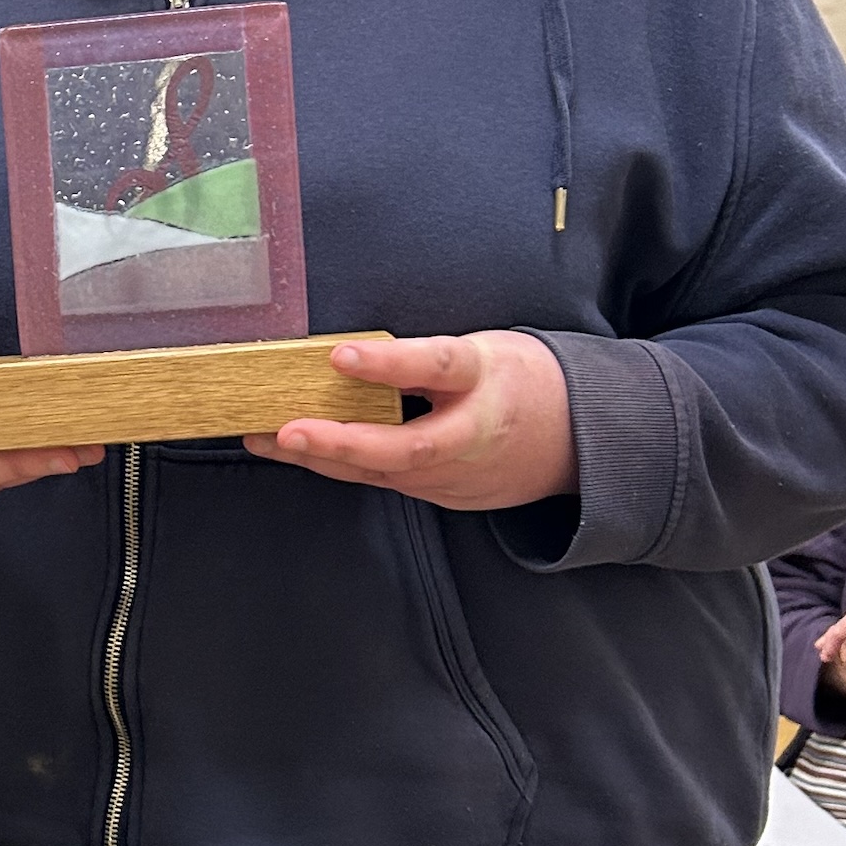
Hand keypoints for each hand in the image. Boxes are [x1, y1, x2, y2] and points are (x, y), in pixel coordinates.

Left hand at [251, 332, 575, 512]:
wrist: (579, 442)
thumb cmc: (526, 382)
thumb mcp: (488, 350)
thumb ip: (429, 359)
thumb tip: (356, 359)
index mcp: (487, 379)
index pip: (436, 366)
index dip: (388, 363)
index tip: (340, 356)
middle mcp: (472, 433)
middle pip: (403, 447)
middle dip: (340, 443)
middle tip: (285, 430)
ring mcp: (459, 474)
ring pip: (383, 472)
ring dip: (322, 457)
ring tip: (266, 439)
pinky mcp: (446, 495)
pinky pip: (387, 480)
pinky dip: (342, 466)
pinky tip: (301, 452)